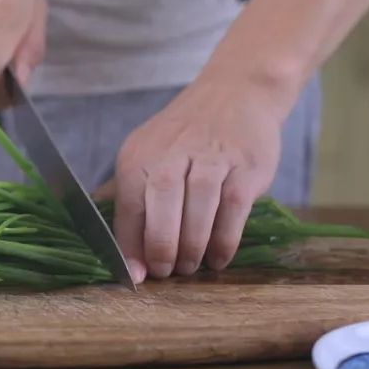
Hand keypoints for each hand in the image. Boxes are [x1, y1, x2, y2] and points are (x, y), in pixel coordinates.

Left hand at [104, 78, 290, 280]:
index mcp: (140, 155)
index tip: (136, 276)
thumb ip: (134, 199)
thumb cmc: (185, 136)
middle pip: (161, 203)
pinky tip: (218, 258)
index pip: (128, 205)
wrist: (235, 92)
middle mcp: (172, 153)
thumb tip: (123, 253)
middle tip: (166, 272)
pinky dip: (225, 239)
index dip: (131, 244)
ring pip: (198, 206)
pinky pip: (234, 207)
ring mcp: (211, 157)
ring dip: (192, 245)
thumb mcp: (148, 155)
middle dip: (161, 245)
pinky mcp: (246, 164)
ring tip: (190, 268)